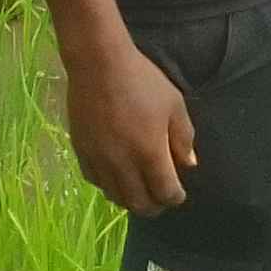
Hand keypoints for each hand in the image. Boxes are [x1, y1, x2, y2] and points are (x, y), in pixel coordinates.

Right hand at [64, 39, 195, 213]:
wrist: (98, 64)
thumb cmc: (142, 81)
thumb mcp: (174, 105)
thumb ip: (183, 138)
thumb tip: (189, 165)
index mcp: (150, 153)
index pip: (165, 192)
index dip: (175, 197)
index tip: (179, 193)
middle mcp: (123, 164)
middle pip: (139, 204)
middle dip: (154, 206)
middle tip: (161, 199)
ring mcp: (99, 161)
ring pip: (116, 197)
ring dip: (131, 199)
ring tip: (140, 190)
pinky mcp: (81, 153)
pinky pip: (96, 182)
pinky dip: (110, 186)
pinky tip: (117, 177)